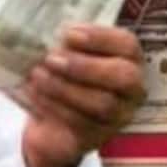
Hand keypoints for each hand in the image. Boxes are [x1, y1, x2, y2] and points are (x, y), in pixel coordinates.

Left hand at [19, 24, 146, 166]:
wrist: (52, 124)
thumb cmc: (65, 79)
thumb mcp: (69, 56)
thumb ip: (66, 43)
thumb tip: (47, 30)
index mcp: (129, 60)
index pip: (127, 45)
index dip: (100, 38)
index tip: (68, 34)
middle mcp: (131, 88)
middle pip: (123, 76)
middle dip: (85, 66)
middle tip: (52, 59)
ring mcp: (119, 116)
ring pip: (101, 103)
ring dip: (65, 87)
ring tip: (37, 75)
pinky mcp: (98, 137)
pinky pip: (81, 123)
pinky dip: (55, 107)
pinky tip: (35, 95)